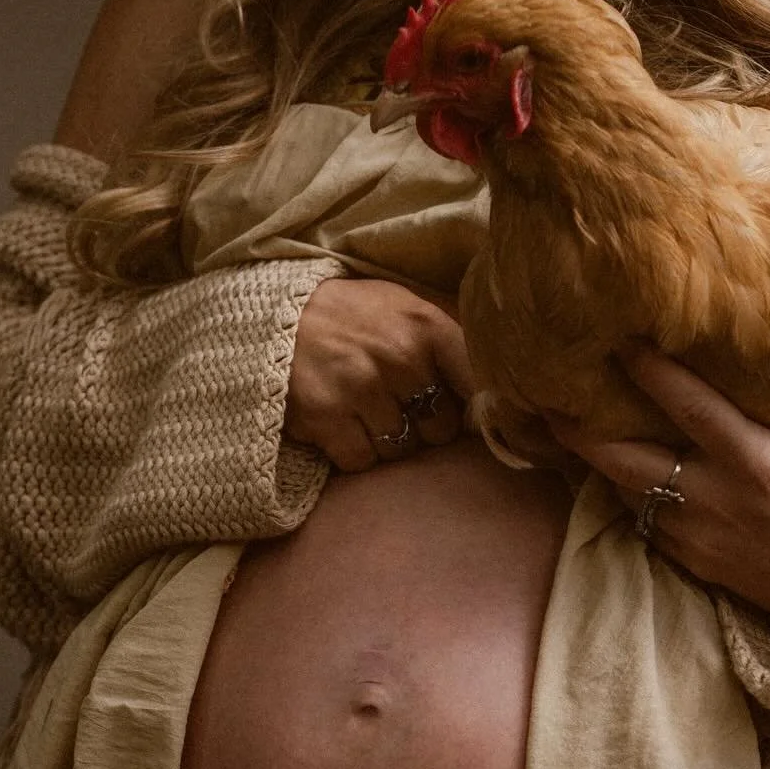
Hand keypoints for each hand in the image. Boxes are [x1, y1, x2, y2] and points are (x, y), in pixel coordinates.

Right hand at [286, 278, 474, 471]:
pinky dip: (354, 452)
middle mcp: (399, 357)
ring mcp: (361, 388)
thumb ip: (448, 340)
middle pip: (441, 429)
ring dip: (387, 441)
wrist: (275, 314)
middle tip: (398, 407)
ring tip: (366, 413)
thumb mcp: (404, 307)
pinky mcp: (325, 416)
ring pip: (401, 450)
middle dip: (423, 426)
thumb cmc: (352, 315)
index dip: (474, 409)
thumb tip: (494, 392)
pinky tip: (343, 426)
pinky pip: (362, 461)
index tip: (463, 414)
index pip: (477, 385)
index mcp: (426, 327)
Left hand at [548, 328, 769, 637]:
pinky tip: (610, 471)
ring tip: (563, 424)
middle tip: (549, 392)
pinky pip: (642, 523)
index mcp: (757, 464)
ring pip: (624, 492)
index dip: (650, 371)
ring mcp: (696, 535)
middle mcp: (714, 499)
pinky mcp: (692, 563)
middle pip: (623, 459)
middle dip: (580, 428)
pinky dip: (623, 494)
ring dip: (595, 460)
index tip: (620, 337)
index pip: (688, 408)